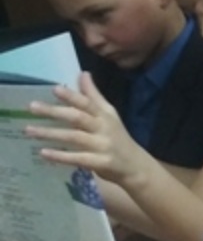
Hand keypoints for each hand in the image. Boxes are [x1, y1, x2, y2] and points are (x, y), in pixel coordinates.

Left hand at [25, 72, 150, 186]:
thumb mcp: (109, 115)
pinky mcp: (100, 163)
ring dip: (51, 133)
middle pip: (78, 118)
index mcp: (105, 115)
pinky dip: (60, 156)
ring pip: (75, 137)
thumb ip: (94, 96)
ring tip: (29, 130)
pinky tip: (43, 153)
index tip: (55, 88)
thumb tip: (83, 74)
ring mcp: (102, 146)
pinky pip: (78, 159)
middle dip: (55, 112)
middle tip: (32, 107)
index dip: (72, 96)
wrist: (135, 166)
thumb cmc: (117, 138)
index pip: (87, 103)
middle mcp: (104, 128)